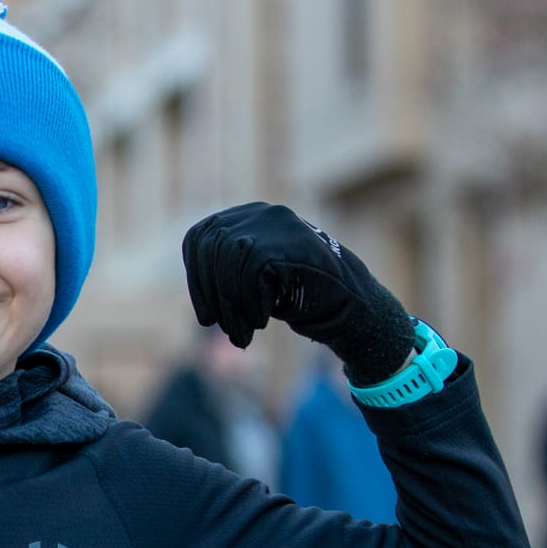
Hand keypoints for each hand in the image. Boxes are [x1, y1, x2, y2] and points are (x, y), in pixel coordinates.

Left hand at [181, 203, 417, 385]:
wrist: (350, 303)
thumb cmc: (298, 294)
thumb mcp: (252, 282)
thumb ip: (226, 275)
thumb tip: (200, 299)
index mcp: (246, 217)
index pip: (199, 238)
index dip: (196, 280)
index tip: (206, 316)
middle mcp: (261, 213)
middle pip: (211, 248)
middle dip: (211, 296)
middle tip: (224, 329)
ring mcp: (278, 224)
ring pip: (228, 257)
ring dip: (230, 306)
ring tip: (242, 334)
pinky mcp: (291, 241)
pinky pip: (251, 269)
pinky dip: (250, 303)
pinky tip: (261, 323)